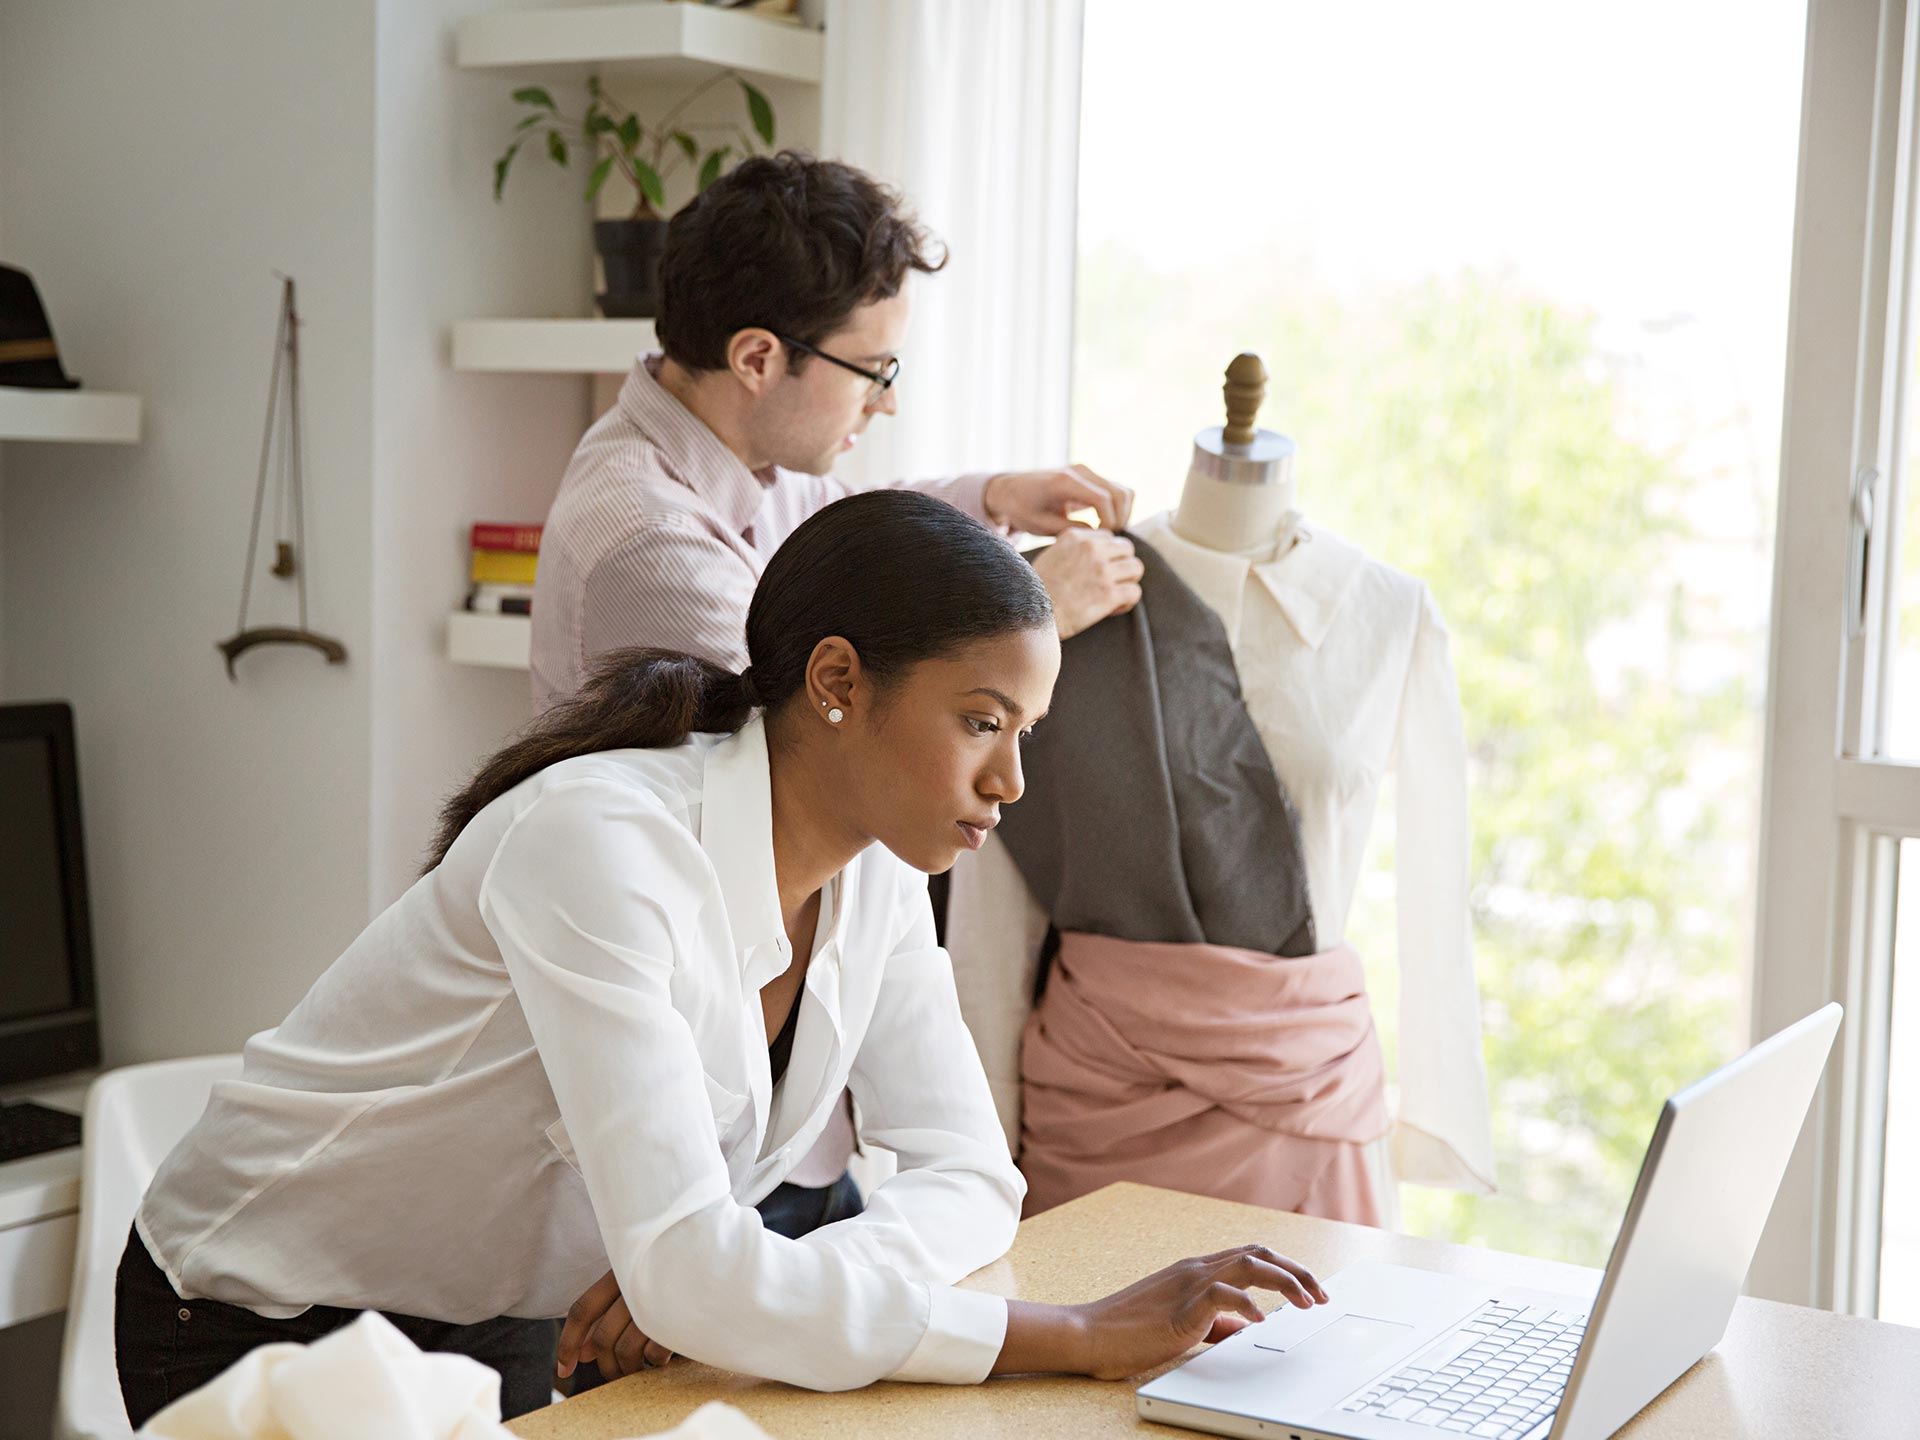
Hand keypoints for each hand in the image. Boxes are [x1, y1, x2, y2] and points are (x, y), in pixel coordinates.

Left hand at [556, 1269, 674, 1382]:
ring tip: (642, 1366)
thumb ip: (608, 1312)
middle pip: (603, 1338)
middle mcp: (635, 1283)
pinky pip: (654, 1355)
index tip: (564, 1369)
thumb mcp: (638, 1281)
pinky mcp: (677, 1319)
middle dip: (605, 1365)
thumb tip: (584, 1352)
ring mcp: (657, 1301)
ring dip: (629, 1368)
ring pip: (625, 1351)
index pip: (583, 1309)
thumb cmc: (675, 1268)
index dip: (568, 1342)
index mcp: (621, 1269)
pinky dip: (655, 1362)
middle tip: (616, 1373)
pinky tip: (664, 1354)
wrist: (721, 1254)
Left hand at [984, 464, 1133, 533]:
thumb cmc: (1022, 508)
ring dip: (1123, 514)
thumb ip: (1070, 530)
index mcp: (1066, 481)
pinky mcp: (1091, 477)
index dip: (1110, 523)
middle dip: (1120, 520)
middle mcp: (1081, 471)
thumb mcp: (1041, 525)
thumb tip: (1098, 535)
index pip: (1104, 500)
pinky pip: (1117, 491)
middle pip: (1121, 493)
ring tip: (1108, 534)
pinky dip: (1118, 509)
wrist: (1011, 489)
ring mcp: (1088, 472)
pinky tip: (1105, 525)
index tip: (1103, 541)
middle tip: (1108, 540)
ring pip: (1124, 491)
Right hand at [992, 1243, 1326, 1380]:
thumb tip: (1244, 1326)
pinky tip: (1260, 1320)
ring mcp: (1188, 1282)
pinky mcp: (1180, 1303)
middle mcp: (1196, 1268)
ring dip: (1285, 1281)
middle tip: (1322, 1293)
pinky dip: (1247, 1304)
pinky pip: (1222, 1295)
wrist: (1089, 1332)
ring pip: (1248, 1264)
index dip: (1286, 1268)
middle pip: (1258, 1253)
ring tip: (1308, 1301)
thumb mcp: (1182, 1325)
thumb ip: (1214, 1322)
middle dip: (1296, 1270)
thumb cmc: (1128, 1331)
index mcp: (1196, 1270)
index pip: (1251, 1256)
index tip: (1311, 1288)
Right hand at [1030, 527, 1145, 639]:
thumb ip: (1073, 548)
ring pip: (1136, 568)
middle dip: (1122, 566)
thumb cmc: (1036, 592)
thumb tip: (1096, 552)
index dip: (1108, 555)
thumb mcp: (1051, 556)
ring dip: (1128, 582)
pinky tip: (1112, 609)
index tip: (1097, 571)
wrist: (1028, 616)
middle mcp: (1091, 549)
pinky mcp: (1108, 594)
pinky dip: (1127, 602)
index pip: (1109, 537)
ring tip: (1114, 596)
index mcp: (1075, 537)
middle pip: (1127, 549)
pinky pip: (1134, 592)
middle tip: (1110, 583)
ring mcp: (1101, 570)